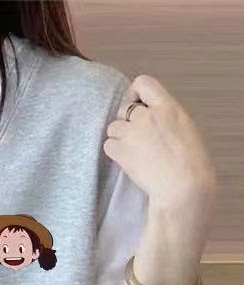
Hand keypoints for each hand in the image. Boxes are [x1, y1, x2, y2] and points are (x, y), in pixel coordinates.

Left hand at [103, 74, 216, 213]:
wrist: (182, 185)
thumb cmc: (192, 163)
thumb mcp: (186, 129)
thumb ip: (167, 119)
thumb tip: (156, 120)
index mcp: (168, 107)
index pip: (143, 83)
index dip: (135, 93)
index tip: (137, 104)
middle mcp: (148, 116)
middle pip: (124, 108)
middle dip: (127, 121)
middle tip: (136, 137)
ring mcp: (132, 133)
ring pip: (113, 127)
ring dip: (119, 137)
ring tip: (133, 151)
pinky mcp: (121, 151)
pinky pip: (108, 145)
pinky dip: (113, 152)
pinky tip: (126, 160)